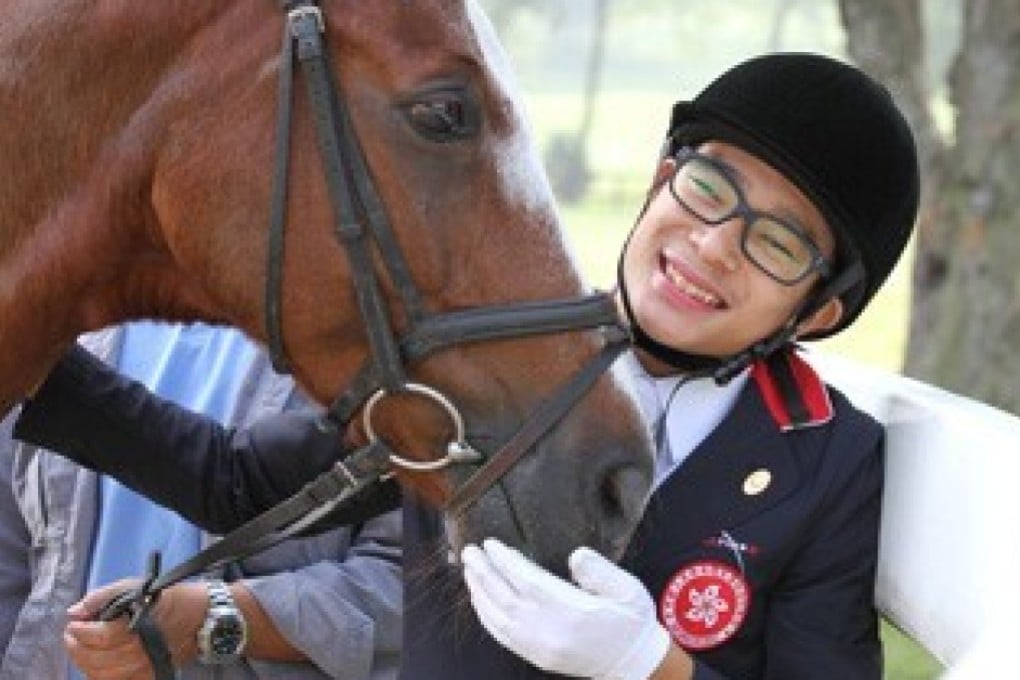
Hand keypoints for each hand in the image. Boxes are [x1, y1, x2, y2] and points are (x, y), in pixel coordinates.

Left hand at [64, 579, 207, 679]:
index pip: (100, 636)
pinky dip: (100, 676)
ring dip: (85, 663)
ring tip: (81, 649)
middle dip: (76, 647)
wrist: (201, 617)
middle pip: (96, 659)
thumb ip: (103, 596)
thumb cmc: (168, 599)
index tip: (73, 623)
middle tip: (71, 635)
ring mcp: (143, 668)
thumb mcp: (136, 586)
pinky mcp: (147, 676)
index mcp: (138, 626)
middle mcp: (139, 651)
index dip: (80, 631)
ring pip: (102, 675)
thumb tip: (74, 611)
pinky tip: (96, 665)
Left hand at [462, 539, 670, 679]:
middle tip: (468, 551)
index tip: (490, 544)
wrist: (633, 664)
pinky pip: (502, 635)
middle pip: (505, 598)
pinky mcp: (537, 656)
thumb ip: (601, 571)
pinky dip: (486, 616)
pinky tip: (479, 600)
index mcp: (571, 611)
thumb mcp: (628, 590)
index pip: (527, 581)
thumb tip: (576, 555)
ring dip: (480, 592)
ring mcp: (540, 647)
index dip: (505, 561)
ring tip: (469, 570)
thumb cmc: (631, 621)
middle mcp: (549, 631)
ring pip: (498, 617)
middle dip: (484, 573)